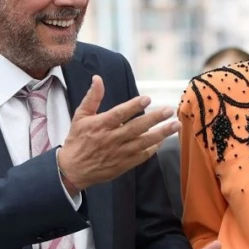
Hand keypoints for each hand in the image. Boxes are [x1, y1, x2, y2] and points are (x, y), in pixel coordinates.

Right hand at [59, 75, 178, 190]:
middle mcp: (111, 139)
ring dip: (161, 133)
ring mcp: (119, 153)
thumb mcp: (80, 116)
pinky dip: (153, 148)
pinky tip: (163, 140)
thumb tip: (98, 78)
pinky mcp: (124, 164)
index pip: (119, 114)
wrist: (73, 170)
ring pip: (143, 142)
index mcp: (100, 125)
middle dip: (154, 119)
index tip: (147, 98)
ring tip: (175, 125)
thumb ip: (92, 97)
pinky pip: (142, 155)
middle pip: (136, 127)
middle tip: (169, 110)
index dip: (133, 106)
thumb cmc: (77, 140)